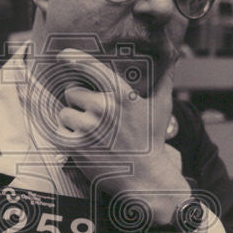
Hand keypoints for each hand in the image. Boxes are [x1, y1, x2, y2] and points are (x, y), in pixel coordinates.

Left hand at [54, 48, 187, 223]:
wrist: (145, 177)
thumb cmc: (152, 140)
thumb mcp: (162, 106)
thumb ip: (164, 78)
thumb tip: (173, 55)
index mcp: (122, 94)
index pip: (90, 67)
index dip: (74, 58)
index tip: (63, 55)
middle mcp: (103, 108)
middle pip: (71, 91)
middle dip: (78, 101)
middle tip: (94, 116)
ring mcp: (88, 128)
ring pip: (64, 113)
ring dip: (72, 120)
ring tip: (90, 132)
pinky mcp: (76, 146)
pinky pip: (58, 132)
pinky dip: (66, 137)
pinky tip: (83, 143)